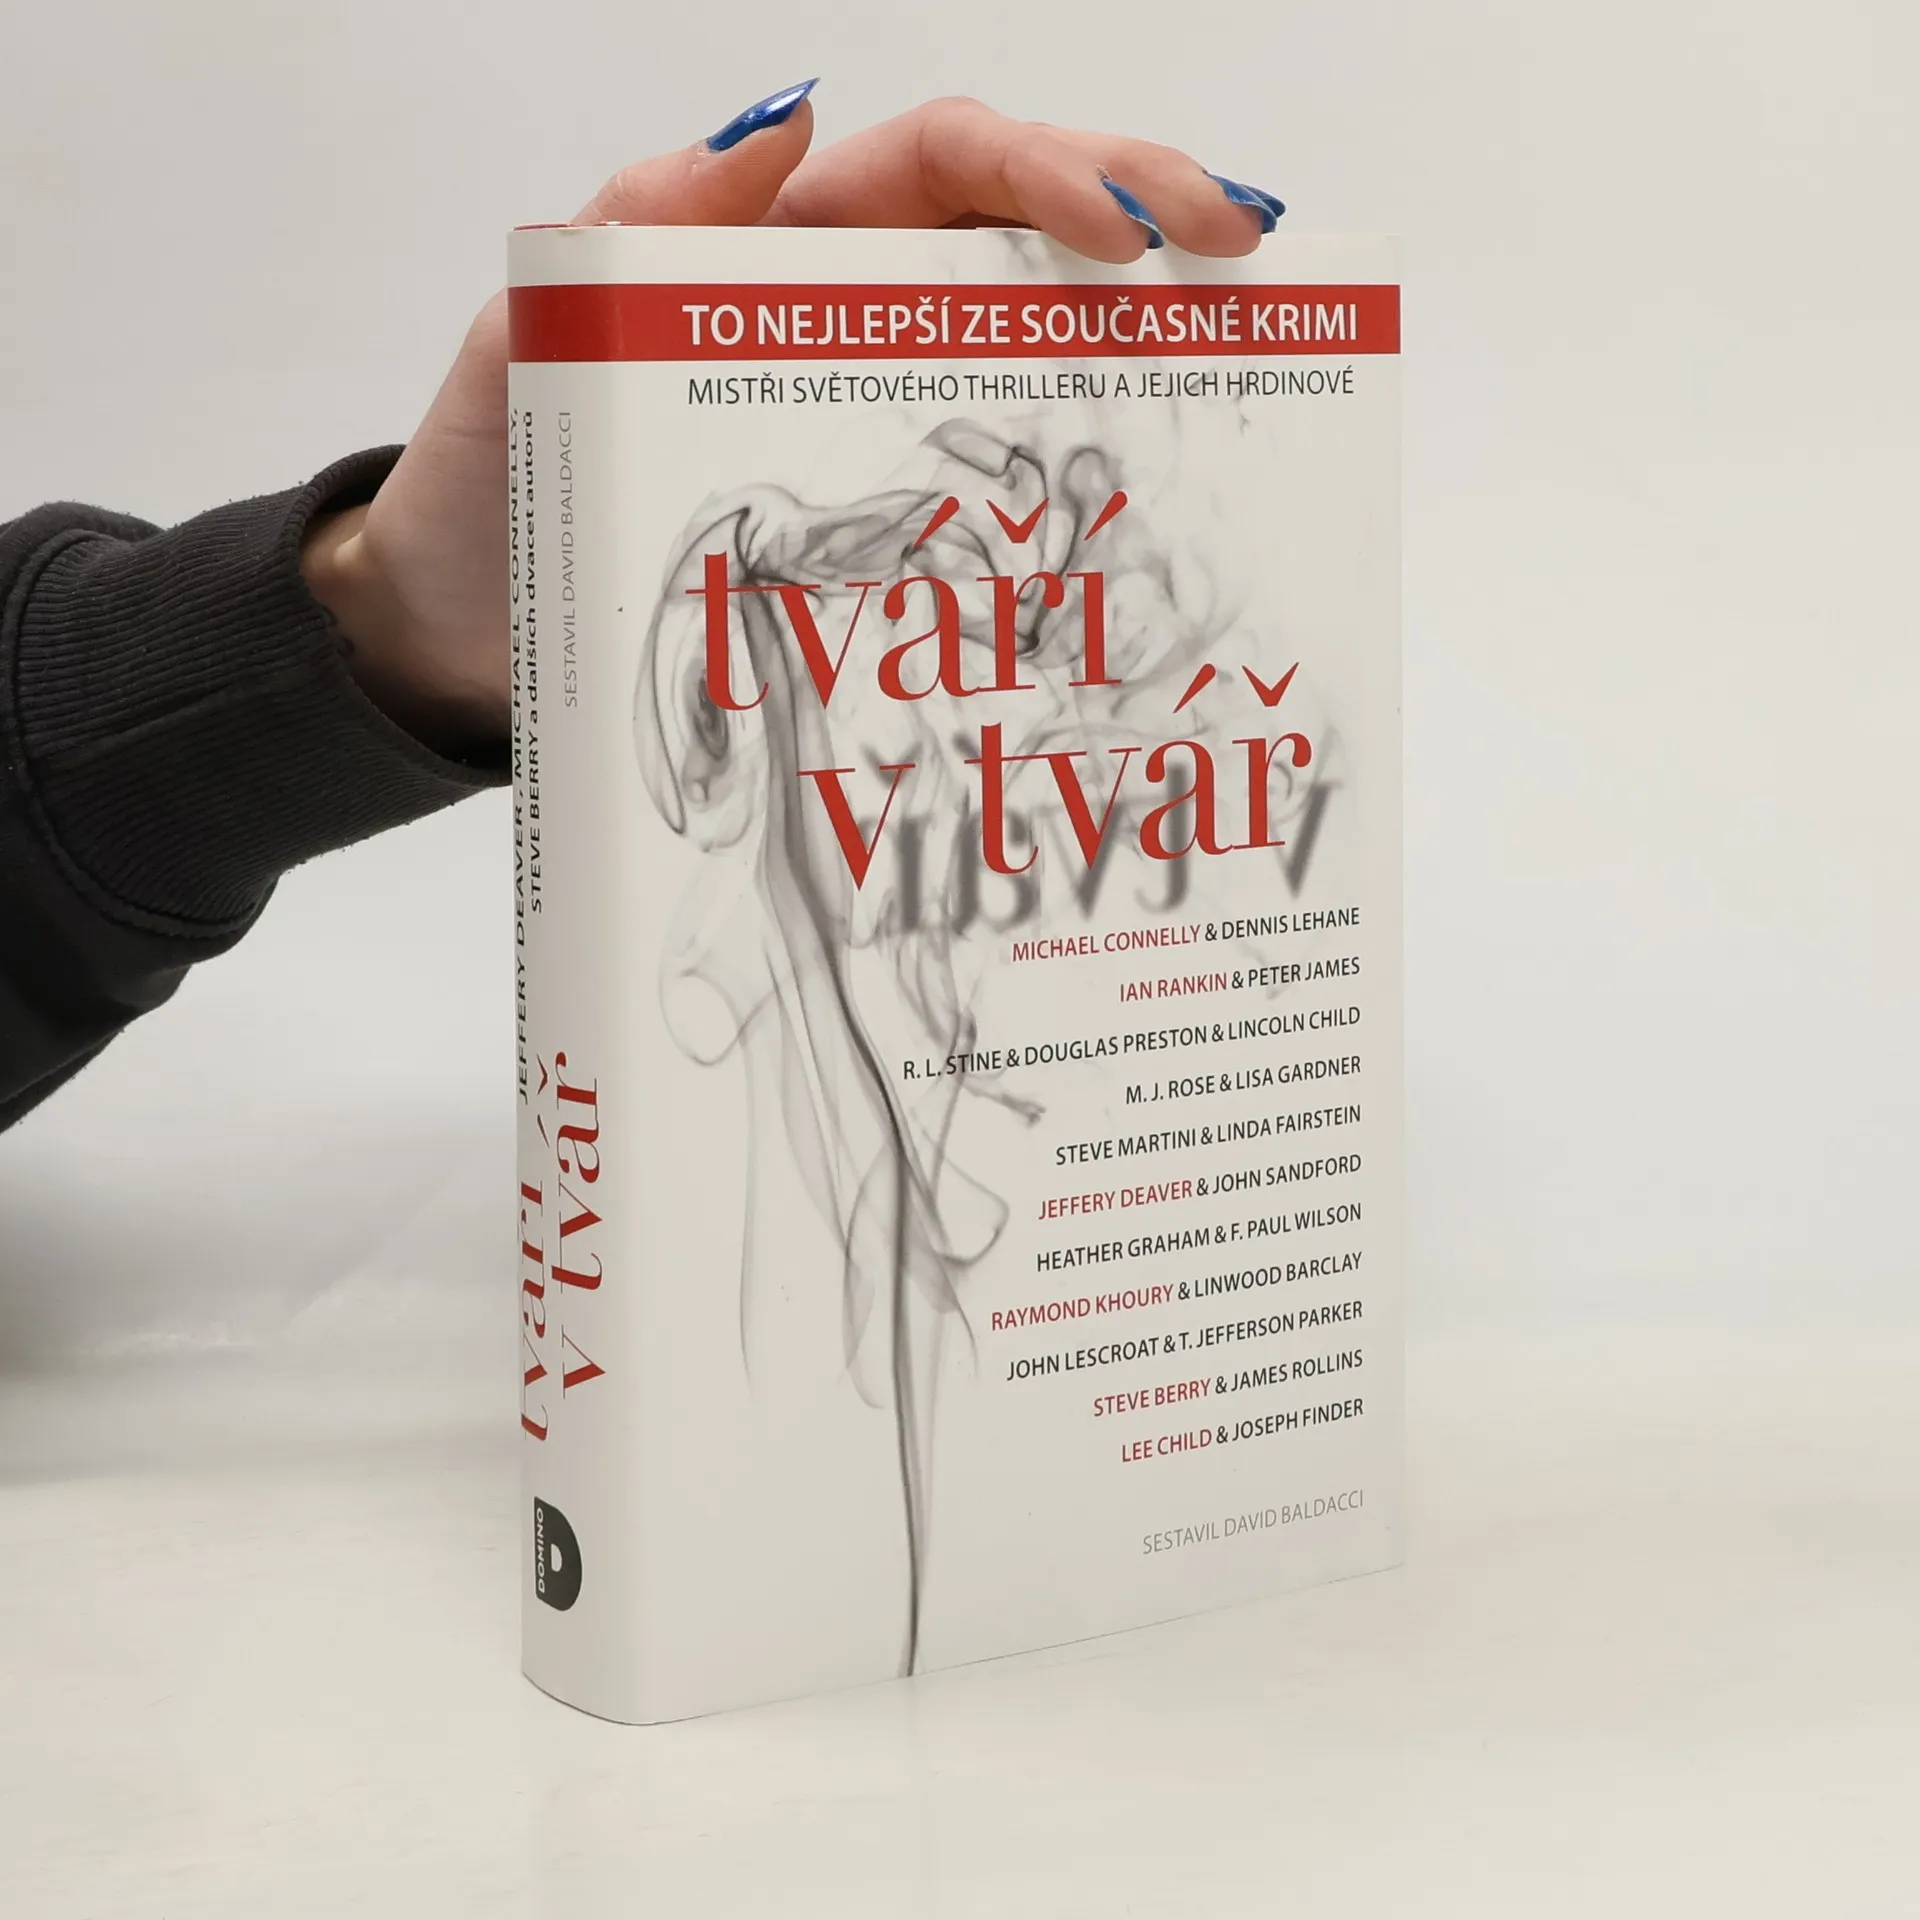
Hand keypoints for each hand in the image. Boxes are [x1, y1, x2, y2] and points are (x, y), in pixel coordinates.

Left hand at [302, 89, 1285, 752]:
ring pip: (1026, 345)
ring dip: (1136, 337)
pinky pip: (987, 473)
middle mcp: (842, 314)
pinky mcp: (870, 522)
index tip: (1130, 228)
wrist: (461, 636)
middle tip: (1245, 252)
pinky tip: (1139, 499)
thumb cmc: (491, 488)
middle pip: (1021, 232)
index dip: (1049, 170)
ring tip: (1237, 352)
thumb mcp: (540, 333)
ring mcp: (866, 415)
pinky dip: (1069, 470)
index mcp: (775, 244)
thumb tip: (786, 116)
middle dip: (1143, 216)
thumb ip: (644, 223)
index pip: (944, 161)